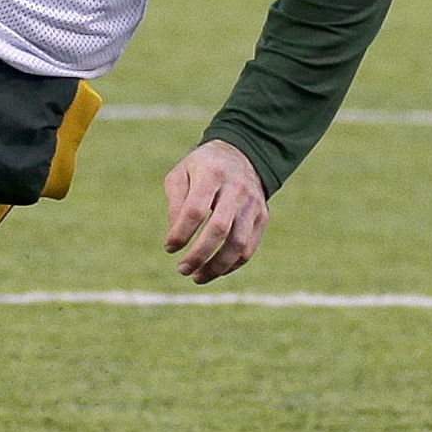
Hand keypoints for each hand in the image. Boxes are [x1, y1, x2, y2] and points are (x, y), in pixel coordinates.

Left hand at [162, 140, 267, 283]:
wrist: (241, 154)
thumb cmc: (202, 169)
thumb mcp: (180, 174)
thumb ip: (175, 203)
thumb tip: (176, 237)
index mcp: (212, 174)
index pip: (195, 210)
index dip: (180, 233)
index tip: (169, 247)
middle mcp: (236, 189)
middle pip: (218, 229)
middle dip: (198, 255)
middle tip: (182, 270)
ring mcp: (252, 204)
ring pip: (238, 244)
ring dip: (216, 267)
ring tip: (197, 277)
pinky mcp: (262, 217)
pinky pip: (248, 248)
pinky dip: (231, 265)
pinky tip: (214, 270)